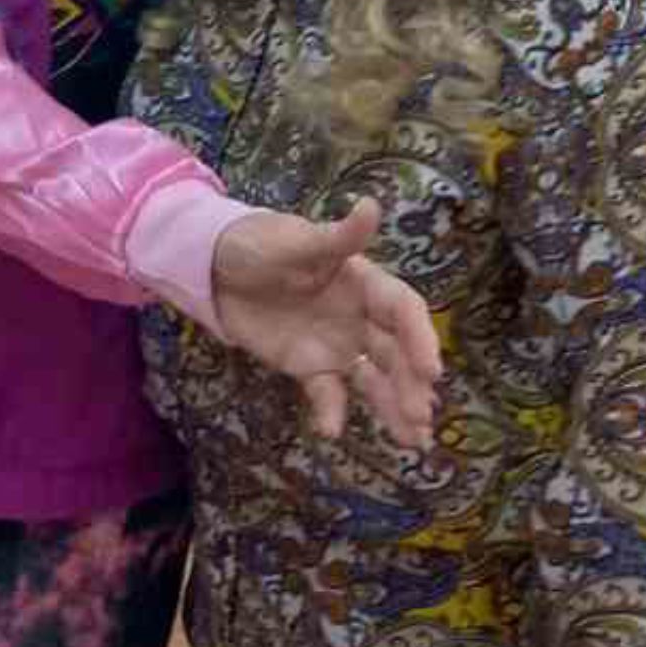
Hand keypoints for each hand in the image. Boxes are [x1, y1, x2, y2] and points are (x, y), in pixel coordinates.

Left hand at [209, 199, 440, 448]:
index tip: (431, 371)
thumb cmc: (260, 243)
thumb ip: (336, 236)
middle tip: (422, 419)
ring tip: (413, 441)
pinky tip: (331, 432)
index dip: (421, 339)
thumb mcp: (296, 239)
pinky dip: (331, 412)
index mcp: (364, 282)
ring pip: (373, 379)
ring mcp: (336, 344)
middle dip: (411, 385)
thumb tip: (370, 205)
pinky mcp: (308, 365)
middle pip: (395, 353)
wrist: (214, 266)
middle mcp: (359, 316)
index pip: (402, 311)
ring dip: (392, 407)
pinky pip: (327, 392)